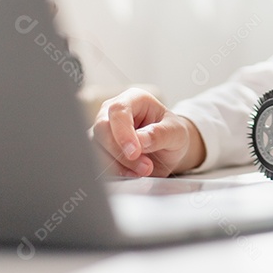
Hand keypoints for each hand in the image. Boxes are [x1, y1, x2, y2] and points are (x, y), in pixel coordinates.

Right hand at [89, 87, 204, 177]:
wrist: (168, 150)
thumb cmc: (171, 134)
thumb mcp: (175, 133)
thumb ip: (159, 135)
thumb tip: (140, 141)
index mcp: (134, 99)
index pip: (119, 110)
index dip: (123, 132)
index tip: (135, 153)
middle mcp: (114, 111)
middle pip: (102, 128)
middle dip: (121, 153)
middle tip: (145, 167)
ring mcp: (104, 130)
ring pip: (96, 147)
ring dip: (119, 165)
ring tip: (144, 170)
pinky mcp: (99, 148)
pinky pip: (97, 161)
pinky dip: (115, 172)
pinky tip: (132, 174)